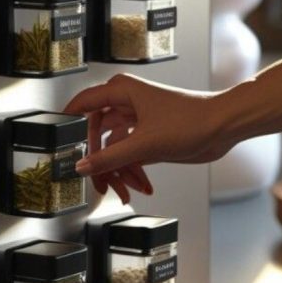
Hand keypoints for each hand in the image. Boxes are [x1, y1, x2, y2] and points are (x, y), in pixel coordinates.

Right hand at [63, 73, 228, 202]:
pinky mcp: (147, 136)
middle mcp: (125, 103)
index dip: (67, 124)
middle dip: (97, 160)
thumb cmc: (192, 120)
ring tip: (123, 191)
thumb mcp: (145, 143)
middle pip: (95, 133)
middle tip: (96, 181)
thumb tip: (82, 166)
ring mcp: (136, 120)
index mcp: (121, 91)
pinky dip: (131, 171)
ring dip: (117, 171)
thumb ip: (109, 158)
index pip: (81, 104)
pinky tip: (139, 186)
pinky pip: (128, 155)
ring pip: (112, 147)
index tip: (58, 145)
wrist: (223, 127)